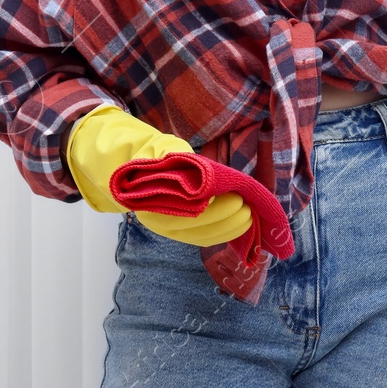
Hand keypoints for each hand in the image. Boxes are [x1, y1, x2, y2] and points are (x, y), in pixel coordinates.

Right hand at [66, 104, 252, 246]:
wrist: (137, 169)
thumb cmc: (153, 155)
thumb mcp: (160, 149)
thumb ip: (169, 154)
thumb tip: (181, 158)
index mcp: (150, 200)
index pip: (184, 211)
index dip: (211, 208)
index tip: (232, 196)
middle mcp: (157, 220)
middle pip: (196, 226)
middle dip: (225, 218)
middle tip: (246, 205)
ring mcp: (168, 229)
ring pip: (201, 236)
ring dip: (228, 230)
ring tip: (249, 216)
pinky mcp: (178, 232)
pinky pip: (202, 238)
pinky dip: (223, 234)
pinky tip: (240, 225)